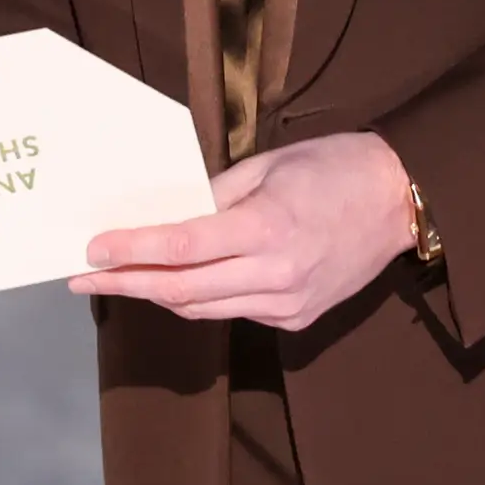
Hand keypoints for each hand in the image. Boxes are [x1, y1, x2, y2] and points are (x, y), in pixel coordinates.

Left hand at [70, 130, 418, 328]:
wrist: (400, 201)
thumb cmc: (334, 167)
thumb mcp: (269, 165)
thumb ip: (216, 194)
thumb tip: (169, 213)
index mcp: (266, 227)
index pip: (181, 247)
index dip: (130, 252)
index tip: (92, 251)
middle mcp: (275, 273)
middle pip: (181, 289)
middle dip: (126, 283)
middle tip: (83, 278)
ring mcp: (287, 303)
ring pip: (203, 309)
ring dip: (158, 295)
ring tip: (120, 279)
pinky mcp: (297, 319)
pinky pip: (234, 311)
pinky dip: (202, 297)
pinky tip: (182, 281)